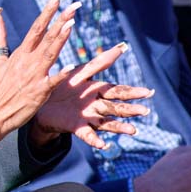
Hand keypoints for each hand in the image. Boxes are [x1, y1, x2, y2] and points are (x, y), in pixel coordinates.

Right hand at [0, 0, 79, 145]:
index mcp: (20, 52)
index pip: (36, 26)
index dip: (48, 10)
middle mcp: (28, 61)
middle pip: (47, 36)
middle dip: (61, 18)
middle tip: (74, 4)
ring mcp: (34, 76)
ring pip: (50, 53)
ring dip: (61, 38)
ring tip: (72, 23)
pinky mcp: (39, 92)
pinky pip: (52, 81)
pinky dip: (61, 74)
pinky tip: (72, 65)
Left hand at [31, 44, 149, 148]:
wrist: (41, 101)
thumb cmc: (64, 85)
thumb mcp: (81, 72)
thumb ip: (100, 62)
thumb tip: (123, 46)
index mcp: (98, 91)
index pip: (119, 91)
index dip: (133, 92)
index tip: (149, 92)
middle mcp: (97, 106)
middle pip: (116, 108)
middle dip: (131, 109)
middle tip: (145, 110)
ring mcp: (88, 117)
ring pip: (106, 122)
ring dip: (119, 126)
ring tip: (132, 130)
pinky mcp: (76, 126)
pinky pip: (87, 134)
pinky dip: (95, 139)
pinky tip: (103, 145)